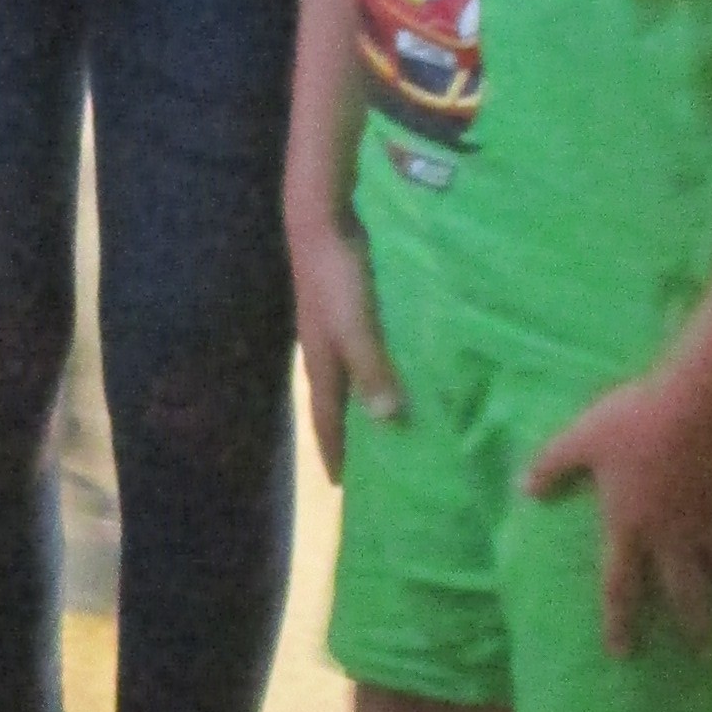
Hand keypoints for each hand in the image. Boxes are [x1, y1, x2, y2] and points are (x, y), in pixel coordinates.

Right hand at [291, 211, 396, 486]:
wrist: (320, 224)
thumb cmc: (337, 278)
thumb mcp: (357, 327)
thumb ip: (372, 369)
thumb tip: (388, 420)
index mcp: (323, 366)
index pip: (326, 422)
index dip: (335, 454)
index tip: (345, 488)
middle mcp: (323, 355)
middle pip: (333, 407)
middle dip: (346, 438)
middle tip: (367, 468)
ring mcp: (332, 333)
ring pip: (346, 382)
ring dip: (360, 406)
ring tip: (384, 427)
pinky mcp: (345, 311)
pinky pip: (360, 356)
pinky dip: (372, 374)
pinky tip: (391, 371)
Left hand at [523, 354, 711, 657]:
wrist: (702, 402)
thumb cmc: (634, 422)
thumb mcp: (582, 439)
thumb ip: (553, 466)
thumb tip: (524, 489)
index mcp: (631, 527)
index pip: (620, 588)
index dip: (619, 623)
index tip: (623, 654)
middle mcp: (674, 533)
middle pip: (686, 591)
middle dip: (695, 624)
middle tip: (704, 652)